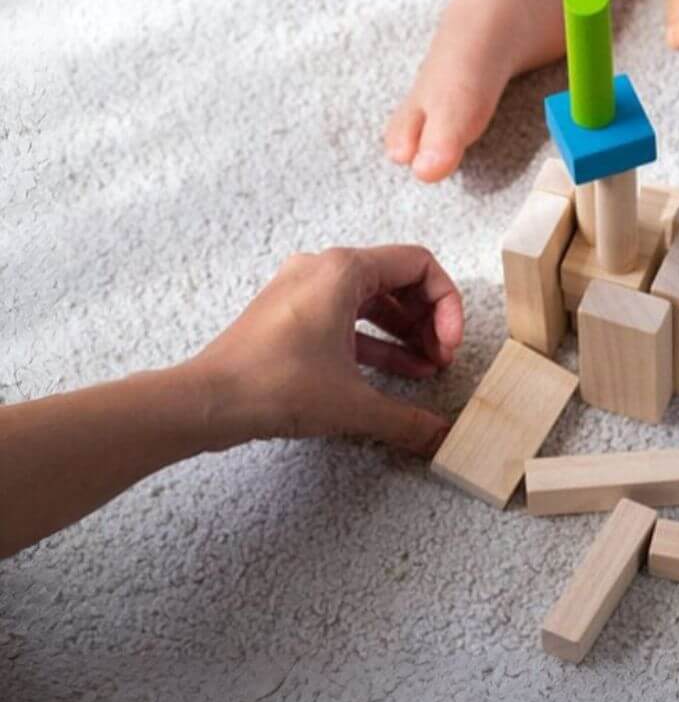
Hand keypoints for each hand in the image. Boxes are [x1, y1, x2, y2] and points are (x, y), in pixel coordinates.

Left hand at [190, 246, 462, 455]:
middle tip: (441, 358)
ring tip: (426, 369)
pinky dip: (375, 341)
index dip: (447, 305)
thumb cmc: (273, 385)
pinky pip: (347, 317)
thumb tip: (441, 436)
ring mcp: (304, 290)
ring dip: (405, 333)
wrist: (205, 404)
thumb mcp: (353, 404)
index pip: (420, 265)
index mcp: (344, 269)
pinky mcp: (290, 315)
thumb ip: (407, 419)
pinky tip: (396, 375)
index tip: (449, 344)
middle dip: (428, 320)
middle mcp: (324, 269)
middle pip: (399, 280)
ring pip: (373, 300)